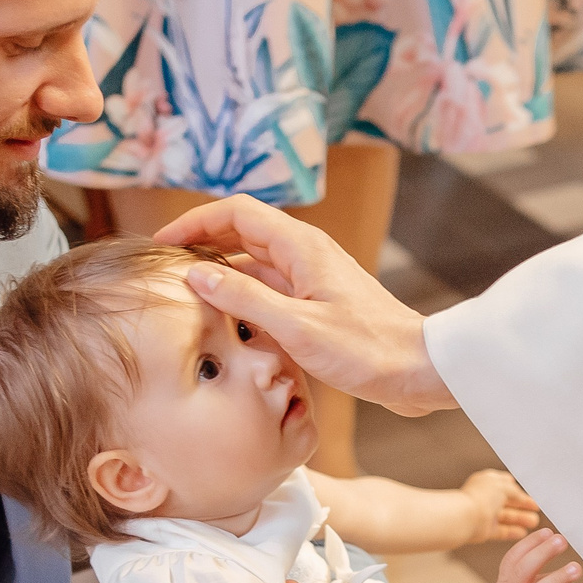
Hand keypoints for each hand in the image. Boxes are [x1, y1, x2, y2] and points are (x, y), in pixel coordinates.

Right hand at [157, 196, 455, 415]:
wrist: (419, 370)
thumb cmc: (368, 349)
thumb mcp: (298, 327)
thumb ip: (245, 299)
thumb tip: (196, 273)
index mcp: (300, 246)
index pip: (236, 211)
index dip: (195, 221)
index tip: (162, 243)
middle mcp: (305, 255)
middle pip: (242, 234)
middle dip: (202, 244)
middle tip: (167, 268)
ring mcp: (312, 279)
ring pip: (254, 265)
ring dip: (222, 275)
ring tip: (187, 296)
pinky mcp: (317, 304)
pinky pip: (270, 291)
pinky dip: (244, 299)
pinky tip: (226, 322)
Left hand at [458, 469, 540, 542]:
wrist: (465, 516)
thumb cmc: (481, 496)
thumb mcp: (505, 487)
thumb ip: (516, 492)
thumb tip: (522, 497)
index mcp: (488, 482)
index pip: (506, 485)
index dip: (519, 491)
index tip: (532, 498)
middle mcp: (486, 497)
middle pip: (508, 502)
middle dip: (523, 506)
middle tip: (536, 511)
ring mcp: (485, 514)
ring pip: (506, 517)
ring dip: (521, 519)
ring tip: (534, 522)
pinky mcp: (484, 530)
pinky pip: (500, 531)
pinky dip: (512, 532)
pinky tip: (523, 533)